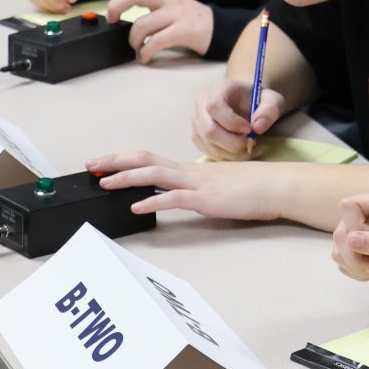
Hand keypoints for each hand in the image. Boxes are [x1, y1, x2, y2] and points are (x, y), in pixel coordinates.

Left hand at [86, 150, 284, 219]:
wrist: (277, 186)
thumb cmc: (256, 188)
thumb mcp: (222, 186)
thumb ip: (201, 190)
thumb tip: (187, 196)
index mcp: (192, 170)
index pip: (152, 160)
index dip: (126, 160)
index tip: (105, 163)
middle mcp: (190, 173)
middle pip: (145, 160)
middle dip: (115, 161)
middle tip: (91, 165)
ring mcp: (198, 184)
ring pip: (154, 175)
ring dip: (126, 178)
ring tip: (104, 183)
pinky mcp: (206, 199)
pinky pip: (174, 199)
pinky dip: (152, 203)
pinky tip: (136, 208)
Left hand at [108, 0, 215, 61]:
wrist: (220, 29)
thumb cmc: (190, 20)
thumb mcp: (170, 6)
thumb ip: (151, 7)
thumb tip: (121, 20)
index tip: (115, 14)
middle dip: (116, 7)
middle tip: (114, 23)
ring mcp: (177, 14)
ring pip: (142, 24)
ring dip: (134, 41)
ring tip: (137, 49)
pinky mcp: (184, 31)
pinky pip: (157, 41)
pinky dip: (146, 52)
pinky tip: (146, 58)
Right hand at [191, 78, 285, 159]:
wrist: (248, 103)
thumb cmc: (259, 100)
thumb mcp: (272, 100)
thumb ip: (270, 110)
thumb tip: (258, 127)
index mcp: (218, 89)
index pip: (214, 106)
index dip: (231, 122)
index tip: (250, 130)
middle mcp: (201, 103)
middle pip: (208, 130)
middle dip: (233, 143)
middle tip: (252, 143)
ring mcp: (197, 121)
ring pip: (209, 145)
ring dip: (233, 153)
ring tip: (252, 148)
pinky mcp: (198, 136)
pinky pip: (209, 152)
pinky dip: (228, 157)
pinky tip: (243, 152)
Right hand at [331, 192, 368, 287]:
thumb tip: (351, 239)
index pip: (348, 206)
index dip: (354, 227)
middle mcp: (361, 215)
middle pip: (340, 233)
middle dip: (357, 257)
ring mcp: (353, 233)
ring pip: (338, 250)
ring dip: (356, 266)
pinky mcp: (349, 249)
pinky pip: (340, 262)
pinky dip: (355, 271)